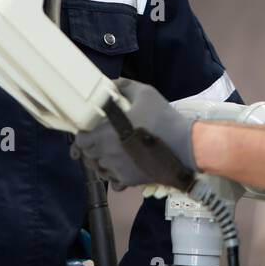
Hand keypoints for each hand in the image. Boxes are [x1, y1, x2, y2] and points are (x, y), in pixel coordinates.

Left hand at [71, 79, 196, 189]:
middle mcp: (107, 154)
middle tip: (103, 140)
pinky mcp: (129, 180)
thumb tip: (110, 84)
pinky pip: (113, 181)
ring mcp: (117, 170)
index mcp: (105, 135)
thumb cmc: (162, 119)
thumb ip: (124, 87)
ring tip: (113, 154)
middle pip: (88, 155)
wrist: (184, 146)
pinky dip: (114, 175)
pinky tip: (122, 167)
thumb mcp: (145, 94)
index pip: (80, 140)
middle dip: (92, 148)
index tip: (91, 131)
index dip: (84, 136)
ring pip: (100, 168)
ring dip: (102, 161)